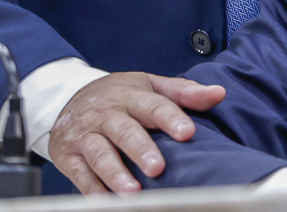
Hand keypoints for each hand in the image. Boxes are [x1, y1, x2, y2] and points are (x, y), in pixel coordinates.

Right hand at [48, 71, 225, 194]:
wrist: (69, 95)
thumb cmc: (120, 95)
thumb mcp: (151, 85)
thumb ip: (184, 92)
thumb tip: (218, 93)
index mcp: (131, 95)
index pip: (154, 105)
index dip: (171, 118)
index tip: (188, 133)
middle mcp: (106, 113)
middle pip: (125, 131)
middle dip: (141, 149)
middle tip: (158, 167)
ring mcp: (85, 134)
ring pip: (100, 154)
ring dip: (115, 174)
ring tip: (132, 192)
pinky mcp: (67, 154)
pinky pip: (79, 173)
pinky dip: (91, 188)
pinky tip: (104, 201)